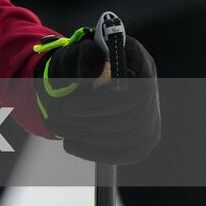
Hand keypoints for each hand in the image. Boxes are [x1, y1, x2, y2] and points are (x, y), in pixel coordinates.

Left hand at [34, 27, 159, 164]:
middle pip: (132, 120)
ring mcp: (152, 114)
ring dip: (87, 139)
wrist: (76, 75)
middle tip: (52, 118)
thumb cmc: (78, 61)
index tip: (67, 107)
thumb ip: (83, 58)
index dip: (101, 106)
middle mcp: (152, 88)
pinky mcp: (145, 135)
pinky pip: (129, 154)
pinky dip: (98, 153)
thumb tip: (90, 74)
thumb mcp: (76, 52)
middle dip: (87, 124)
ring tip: (56, 127)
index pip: (136, 92)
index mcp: (138, 60)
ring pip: (129, 140)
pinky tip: (72, 144)